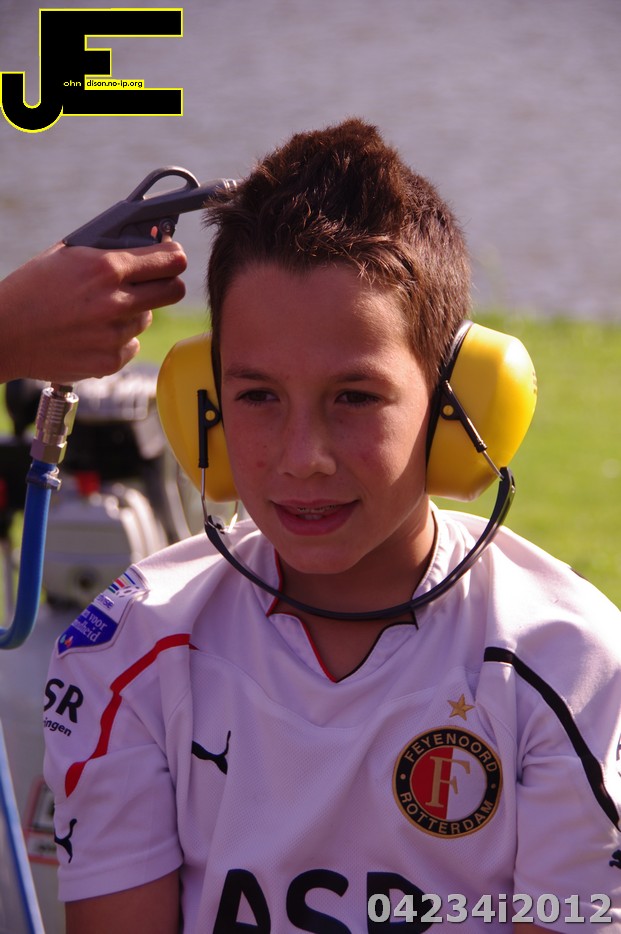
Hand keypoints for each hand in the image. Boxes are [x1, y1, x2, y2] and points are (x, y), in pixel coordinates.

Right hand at [0, 240, 186, 382]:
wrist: (5, 334)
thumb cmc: (32, 289)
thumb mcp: (67, 255)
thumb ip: (107, 249)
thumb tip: (144, 242)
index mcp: (107, 267)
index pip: (171, 260)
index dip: (174, 256)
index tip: (172, 256)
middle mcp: (116, 301)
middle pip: (174, 291)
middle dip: (167, 283)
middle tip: (154, 282)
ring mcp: (114, 334)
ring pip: (147, 318)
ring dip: (133, 312)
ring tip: (101, 310)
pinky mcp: (109, 361)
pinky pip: (132, 344)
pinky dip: (119, 339)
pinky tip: (93, 332)